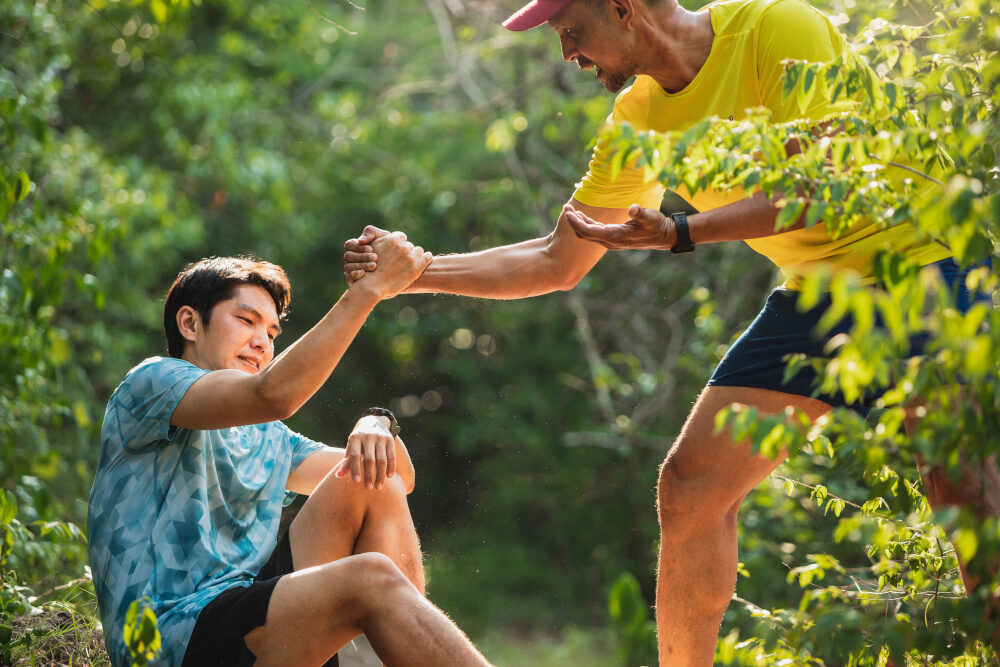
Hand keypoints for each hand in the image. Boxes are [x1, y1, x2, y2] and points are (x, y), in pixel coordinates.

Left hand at [334, 415, 395, 488]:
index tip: (357, 481)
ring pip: (381, 459)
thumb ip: (346, 461)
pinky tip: (389, 477)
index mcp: (355, 438)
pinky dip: (391, 467)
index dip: (355, 469)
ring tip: (378, 486)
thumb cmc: (358, 440)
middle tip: (369, 488)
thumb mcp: (351, 447)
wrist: (373, 422)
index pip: (354, 455)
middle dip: (369, 475)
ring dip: (380, 474)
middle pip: (369, 459)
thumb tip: (338, 476)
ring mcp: (380, 438)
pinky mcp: (390, 440)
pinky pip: (391, 456)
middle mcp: (368, 437)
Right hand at [344, 225, 390, 283]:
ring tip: (374, 266)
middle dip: (362, 256)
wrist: (398, 267)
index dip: (358, 247)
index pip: (349, 245)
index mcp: (356, 247)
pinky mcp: (355, 281)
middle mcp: (352, 259)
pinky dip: (355, 275)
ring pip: (348, 267)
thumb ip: (372, 233)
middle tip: (375, 257)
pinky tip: (364, 274)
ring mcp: (352, 270)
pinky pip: (349, 279)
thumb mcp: (384, 237)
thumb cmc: (390, 248)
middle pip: (348, 256)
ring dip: (360, 265)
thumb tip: (360, 240)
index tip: (371, 248)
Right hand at [352, 232, 431, 298]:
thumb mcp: (371, 248)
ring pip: (419, 251)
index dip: (399, 244)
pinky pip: (428, 257)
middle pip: (409, 245)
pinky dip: (427, 258)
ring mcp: (410, 257)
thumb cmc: (369, 268)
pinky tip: (425, 260)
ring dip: (415, 256)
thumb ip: (379, 239)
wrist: (371, 285)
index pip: (401, 237)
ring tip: (409, 264)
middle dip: (406, 252)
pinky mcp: (416, 268)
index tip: (396, 251)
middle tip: (400, 262)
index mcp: (392, 239)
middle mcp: (402, 246)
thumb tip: (387, 236)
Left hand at [563, 203, 677, 249]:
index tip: (568, 212)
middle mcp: (610, 241)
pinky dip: (585, 224)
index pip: (589, 231)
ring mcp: (611, 241)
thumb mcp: (650, 217)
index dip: (577, 222)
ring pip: (588, 234)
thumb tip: (633, 209)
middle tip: (565, 207)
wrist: (664, 237)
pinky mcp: (613, 237)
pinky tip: (581, 216)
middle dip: (573, 222)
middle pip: (584, 234)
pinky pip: (594, 232)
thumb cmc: (657, 226)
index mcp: (615, 236)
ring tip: (569, 210)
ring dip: (578, 223)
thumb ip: (640, 214)